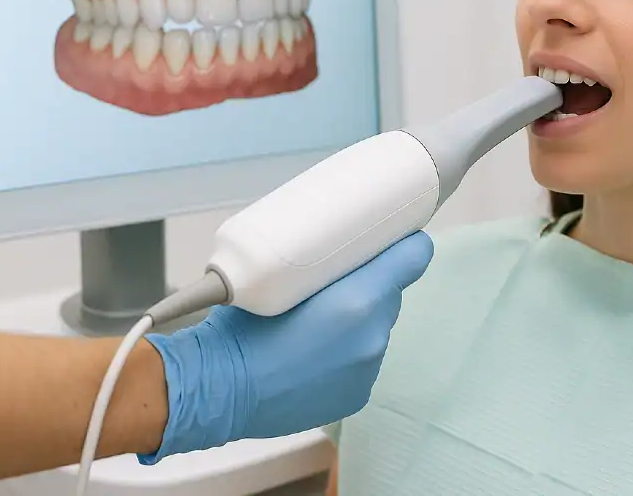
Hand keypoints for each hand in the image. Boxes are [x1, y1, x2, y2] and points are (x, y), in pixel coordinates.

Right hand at [138, 231, 433, 461]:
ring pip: (376, 327)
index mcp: (358, 299)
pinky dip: (346, 352)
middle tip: (333, 278)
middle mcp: (373, 335)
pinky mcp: (357, 395)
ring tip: (316, 320)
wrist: (218, 389)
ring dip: (358, 319)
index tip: (398, 237)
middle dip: (370, 282)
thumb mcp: (277, 275)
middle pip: (390, 293)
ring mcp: (368, 369)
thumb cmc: (239, 327)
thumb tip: (337, 247)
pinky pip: (362, 360)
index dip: (408, 244)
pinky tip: (314, 352)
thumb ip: (318, 263)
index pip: (413, 258)